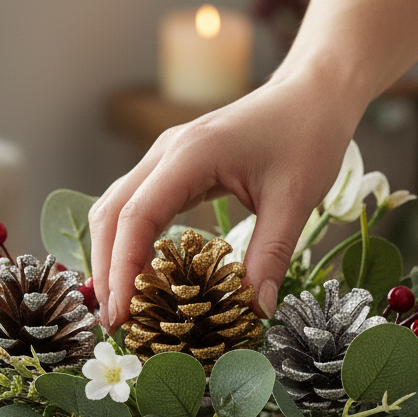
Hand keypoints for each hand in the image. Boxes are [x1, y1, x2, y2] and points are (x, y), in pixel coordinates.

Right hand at [89, 69, 359, 327]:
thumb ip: (271, 255)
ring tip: (121, 306)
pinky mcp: (172, 167)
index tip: (120, 315)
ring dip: (110, 257)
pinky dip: (128, 243)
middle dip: (106, 270)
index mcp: (190, 155)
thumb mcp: (295, 199)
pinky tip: (141, 276)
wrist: (312, 93)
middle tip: (113, 323)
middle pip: (110, 215)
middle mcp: (165, 153)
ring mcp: (164, 158)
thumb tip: (255, 310)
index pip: (135, 218)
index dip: (122, 270)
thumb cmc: (307, 136)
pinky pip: (135, 207)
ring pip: (115, 209)